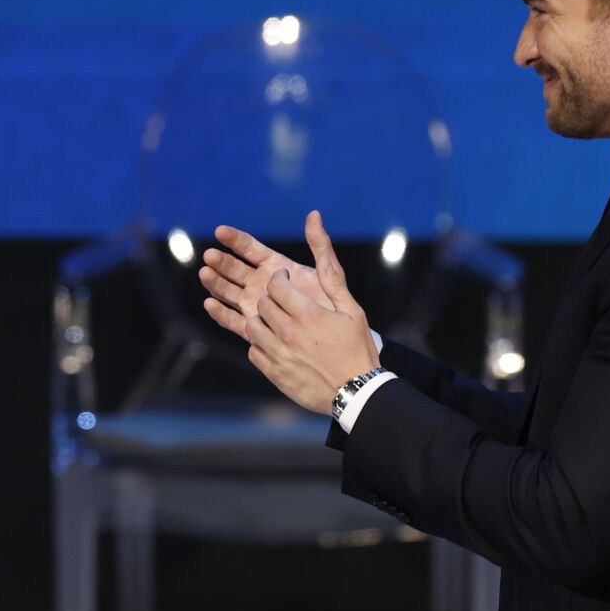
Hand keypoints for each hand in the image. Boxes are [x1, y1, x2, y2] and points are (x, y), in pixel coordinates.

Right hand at [198, 224, 331, 340]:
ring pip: (228, 291)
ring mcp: (254, 305)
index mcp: (276, 267)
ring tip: (205, 274)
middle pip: (235, 269)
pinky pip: (231, 320)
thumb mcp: (329, 273)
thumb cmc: (332, 307)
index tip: (220, 231)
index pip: (250, 248)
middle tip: (210, 256)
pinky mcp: (251, 328)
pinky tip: (209, 303)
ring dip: (215, 282)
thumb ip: (320, 245)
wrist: (332, 343)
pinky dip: (219, 312)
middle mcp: (261, 284)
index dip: (234, 239)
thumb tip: (314, 214)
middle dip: (221, 261)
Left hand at [220, 211, 378, 414]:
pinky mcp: (272, 373)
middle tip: (288, 307)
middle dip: (271, 300)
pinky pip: (253, 350)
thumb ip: (329, 265)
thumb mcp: (349, 305)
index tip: (289, 285)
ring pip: (251, 326)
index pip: (276, 284)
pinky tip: (279, 345)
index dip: (281, 281)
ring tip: (280, 324)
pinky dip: (261, 344)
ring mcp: (278, 354)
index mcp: (307, 313)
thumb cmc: (356, 345)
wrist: (357, 392)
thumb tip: (313, 219)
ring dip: (262, 320)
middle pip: (262, 303)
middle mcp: (288, 332)